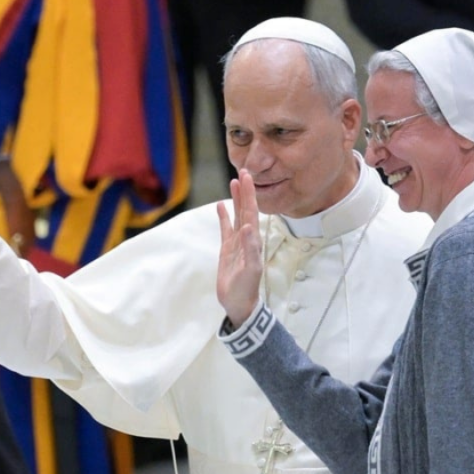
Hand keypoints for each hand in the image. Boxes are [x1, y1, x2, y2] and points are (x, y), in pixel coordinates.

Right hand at [216, 169, 262, 327]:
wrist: (239, 303)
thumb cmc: (246, 289)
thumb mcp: (250, 270)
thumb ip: (250, 249)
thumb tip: (247, 227)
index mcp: (253, 240)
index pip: (252, 212)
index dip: (250, 195)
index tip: (248, 177)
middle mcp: (247, 237)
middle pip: (246, 209)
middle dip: (245, 191)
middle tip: (244, 170)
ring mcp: (237, 242)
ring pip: (236, 215)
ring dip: (236, 199)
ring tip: (234, 182)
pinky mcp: (227, 249)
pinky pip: (225, 228)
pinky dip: (223, 215)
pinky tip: (220, 204)